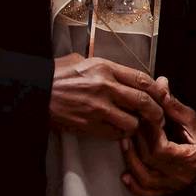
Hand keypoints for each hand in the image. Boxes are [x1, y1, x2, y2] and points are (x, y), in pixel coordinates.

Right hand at [48, 53, 163, 139]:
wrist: (33, 91)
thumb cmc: (55, 75)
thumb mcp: (81, 61)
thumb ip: (105, 67)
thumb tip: (123, 74)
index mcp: (105, 69)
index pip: (142, 79)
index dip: (157, 90)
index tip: (162, 96)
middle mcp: (105, 87)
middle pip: (143, 101)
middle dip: (156, 111)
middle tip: (159, 117)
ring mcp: (97, 108)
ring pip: (132, 121)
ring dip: (137, 125)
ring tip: (136, 125)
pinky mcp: (87, 124)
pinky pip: (114, 133)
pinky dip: (120, 134)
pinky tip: (119, 131)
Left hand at [121, 79, 195, 195]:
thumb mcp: (193, 120)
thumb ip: (174, 106)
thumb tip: (160, 85)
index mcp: (192, 158)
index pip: (161, 148)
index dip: (148, 133)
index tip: (142, 117)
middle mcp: (182, 176)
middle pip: (149, 161)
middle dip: (136, 142)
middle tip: (127, 125)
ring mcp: (174, 186)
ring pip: (145, 178)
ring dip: (131, 161)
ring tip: (124, 144)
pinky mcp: (167, 192)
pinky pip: (148, 194)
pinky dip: (135, 187)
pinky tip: (125, 175)